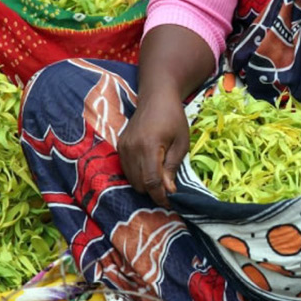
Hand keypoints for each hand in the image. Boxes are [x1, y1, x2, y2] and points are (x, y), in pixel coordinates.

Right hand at [118, 92, 188, 207]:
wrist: (156, 97)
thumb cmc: (174, 118)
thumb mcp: (181, 143)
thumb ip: (172, 167)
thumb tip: (168, 190)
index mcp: (149, 146)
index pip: (151, 180)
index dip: (160, 196)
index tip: (169, 203)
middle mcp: (131, 148)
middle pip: (139, 183)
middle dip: (154, 191)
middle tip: (168, 189)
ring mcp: (123, 147)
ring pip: (131, 179)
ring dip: (145, 184)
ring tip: (160, 178)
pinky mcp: (119, 146)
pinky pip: (126, 170)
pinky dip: (138, 175)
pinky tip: (150, 168)